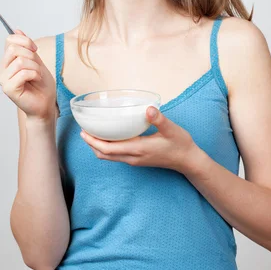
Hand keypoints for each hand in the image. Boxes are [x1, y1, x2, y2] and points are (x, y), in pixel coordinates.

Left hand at [79, 106, 196, 172]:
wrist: (187, 160)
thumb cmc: (180, 144)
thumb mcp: (171, 129)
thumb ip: (159, 119)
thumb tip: (148, 109)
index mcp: (138, 149)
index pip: (108, 149)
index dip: (93, 141)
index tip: (84, 131)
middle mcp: (133, 157)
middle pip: (104, 155)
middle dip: (91, 144)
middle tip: (83, 130)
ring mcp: (135, 160)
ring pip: (109, 157)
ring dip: (98, 147)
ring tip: (92, 133)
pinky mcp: (137, 160)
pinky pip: (116, 156)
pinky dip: (107, 148)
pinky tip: (108, 137)